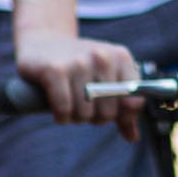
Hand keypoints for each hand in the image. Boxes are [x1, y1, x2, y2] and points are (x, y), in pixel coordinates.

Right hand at [15, 31, 142, 138]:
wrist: (43, 40)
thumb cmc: (78, 64)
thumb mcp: (105, 78)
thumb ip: (121, 107)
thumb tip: (133, 137)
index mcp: (120, 57)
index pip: (134, 101)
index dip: (121, 115)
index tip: (108, 112)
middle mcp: (102, 57)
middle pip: (108, 112)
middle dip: (94, 119)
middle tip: (83, 108)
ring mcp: (78, 62)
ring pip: (85, 114)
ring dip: (75, 118)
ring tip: (69, 107)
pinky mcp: (55, 70)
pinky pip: (64, 109)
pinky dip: (61, 117)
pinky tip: (59, 112)